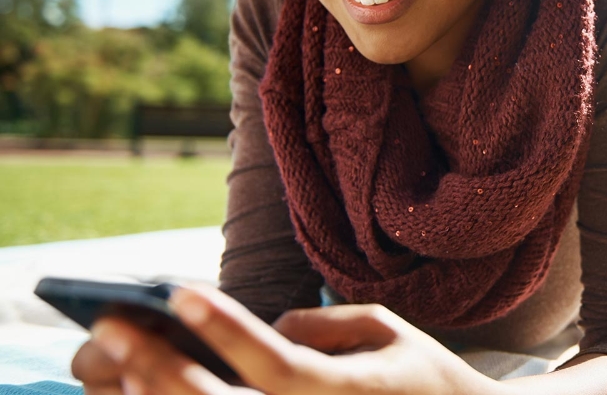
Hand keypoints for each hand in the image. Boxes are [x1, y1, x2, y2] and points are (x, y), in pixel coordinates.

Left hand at [72, 284, 502, 394]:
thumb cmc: (427, 383)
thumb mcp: (390, 334)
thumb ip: (324, 327)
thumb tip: (265, 332)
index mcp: (351, 394)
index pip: (277, 364)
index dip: (227, 329)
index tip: (180, 291)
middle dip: (160, 365)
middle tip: (111, 324)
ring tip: (124, 361)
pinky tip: (151, 393)